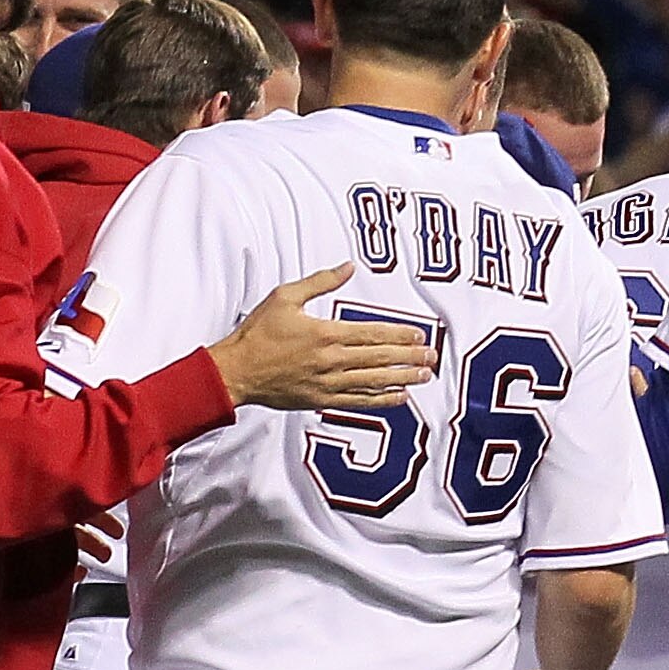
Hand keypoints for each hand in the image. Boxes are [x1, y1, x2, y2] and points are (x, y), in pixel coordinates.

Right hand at [213, 269, 439, 412]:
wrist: (236, 371)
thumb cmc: (257, 334)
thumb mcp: (285, 296)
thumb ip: (320, 282)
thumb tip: (347, 267)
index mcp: (325, 334)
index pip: (373, 334)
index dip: (400, 335)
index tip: (420, 335)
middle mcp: (331, 361)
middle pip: (380, 359)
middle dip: (410, 357)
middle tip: (432, 357)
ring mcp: (327, 384)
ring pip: (373, 382)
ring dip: (402, 379)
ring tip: (424, 376)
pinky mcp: (320, 401)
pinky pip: (357, 402)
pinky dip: (380, 401)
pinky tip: (399, 398)